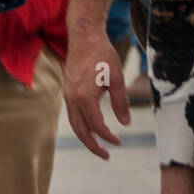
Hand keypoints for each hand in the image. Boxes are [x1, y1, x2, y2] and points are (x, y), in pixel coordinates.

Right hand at [64, 22, 129, 158]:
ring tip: (98, 146)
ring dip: (86, 137)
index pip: (96, 126)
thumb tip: (126, 124)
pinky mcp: (67, 90)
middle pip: (81, 130)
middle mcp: (72, 98)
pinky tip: (91, 126)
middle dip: (93, 146)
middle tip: (106, 156)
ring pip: (74, 123)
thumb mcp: (117, 78)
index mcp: (85, 97)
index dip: (108, 137)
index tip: (118, 142)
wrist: (84, 36)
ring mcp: (67, 94)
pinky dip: (81, 125)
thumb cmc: (103, 55)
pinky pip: (72, 114)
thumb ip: (121, 102)